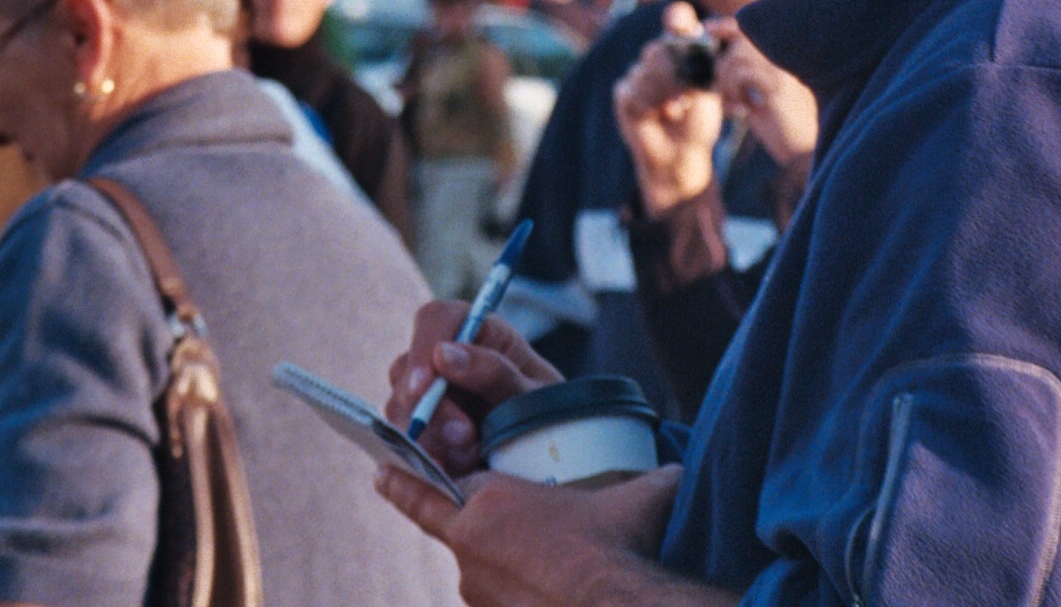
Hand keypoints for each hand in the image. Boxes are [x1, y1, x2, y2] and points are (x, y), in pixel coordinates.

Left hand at [375, 466, 726, 606]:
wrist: (620, 604)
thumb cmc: (622, 546)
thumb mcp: (634, 497)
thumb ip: (648, 477)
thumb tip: (680, 469)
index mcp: (489, 502)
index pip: (427, 483)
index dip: (403, 474)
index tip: (380, 467)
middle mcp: (471, 547)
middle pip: (447, 525)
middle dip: (450, 517)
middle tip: (438, 505)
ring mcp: (478, 592)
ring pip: (477, 570)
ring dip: (498, 565)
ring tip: (540, 566)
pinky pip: (496, 599)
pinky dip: (513, 594)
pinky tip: (543, 590)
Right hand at [384, 301, 561, 476]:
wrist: (550, 460)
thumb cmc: (548, 415)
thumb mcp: (533, 395)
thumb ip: (495, 372)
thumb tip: (443, 353)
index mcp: (476, 332)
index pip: (435, 318)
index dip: (423, 346)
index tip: (425, 386)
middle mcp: (444, 357)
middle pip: (409, 369)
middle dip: (432, 408)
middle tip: (465, 437)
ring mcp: (428, 393)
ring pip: (400, 407)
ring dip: (432, 436)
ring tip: (473, 455)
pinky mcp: (420, 428)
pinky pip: (403, 439)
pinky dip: (426, 455)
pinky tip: (455, 468)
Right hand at [615, 7, 723, 212]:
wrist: (682, 155)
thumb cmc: (699, 123)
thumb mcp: (704, 86)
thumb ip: (695, 56)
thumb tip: (687, 24)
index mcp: (680, 54)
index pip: (677, 23)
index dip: (678, 20)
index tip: (679, 21)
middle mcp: (657, 61)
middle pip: (658, 47)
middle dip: (674, 71)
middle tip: (686, 95)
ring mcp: (637, 76)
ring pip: (644, 67)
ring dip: (664, 91)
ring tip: (675, 110)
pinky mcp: (623, 93)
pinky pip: (631, 86)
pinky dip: (648, 102)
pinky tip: (658, 115)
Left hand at [711, 20, 818, 165]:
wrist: (804, 156)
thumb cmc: (784, 132)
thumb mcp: (761, 102)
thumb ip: (746, 83)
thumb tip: (720, 67)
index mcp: (785, 62)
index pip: (754, 32)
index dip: (728, 26)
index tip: (708, 28)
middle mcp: (786, 61)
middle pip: (740, 41)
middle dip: (721, 66)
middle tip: (724, 94)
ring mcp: (783, 72)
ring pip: (736, 57)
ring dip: (725, 83)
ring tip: (734, 107)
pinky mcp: (777, 87)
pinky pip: (741, 74)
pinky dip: (732, 93)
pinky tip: (741, 113)